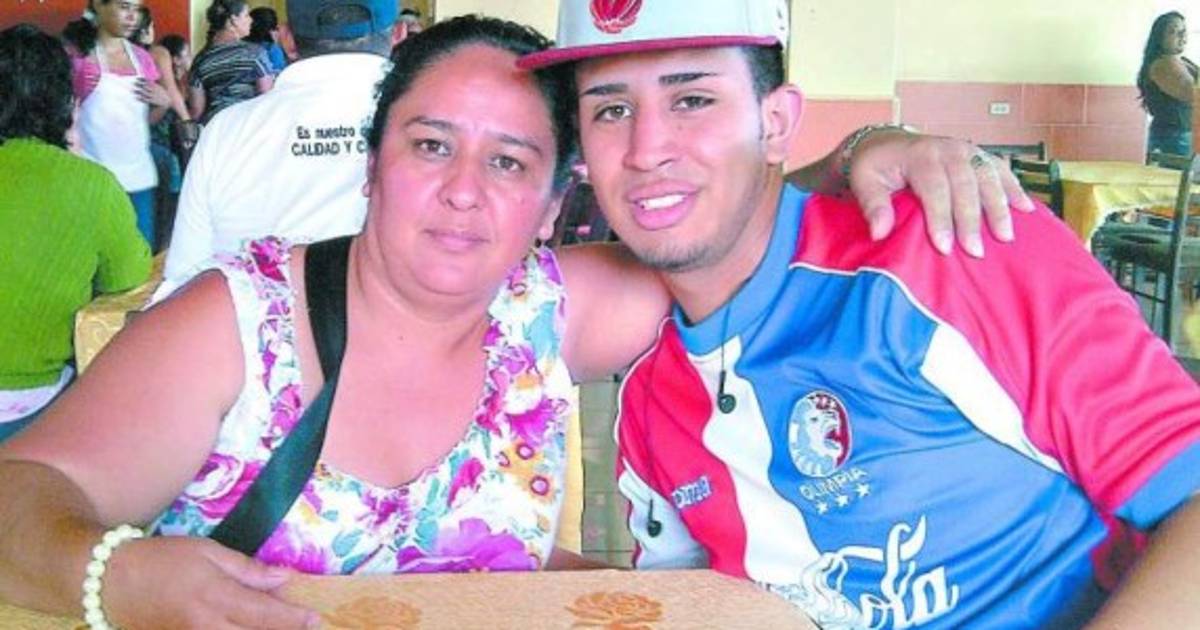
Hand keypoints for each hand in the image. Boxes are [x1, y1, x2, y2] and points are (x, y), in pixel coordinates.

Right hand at [103, 536, 318, 628]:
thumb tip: (284, 579)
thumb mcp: (207, 552)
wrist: (106, 581)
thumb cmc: (161, 558)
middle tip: (306, 628)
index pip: (264, 615)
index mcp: (215, 597)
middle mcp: (205, 626)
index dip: (293, 619)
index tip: (316, 619)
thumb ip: (247, 569)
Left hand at [135, 78, 170, 108]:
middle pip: (145, 86)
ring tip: (132, 90)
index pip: (148, 81)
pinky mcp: (152, 101)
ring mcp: (153, 96)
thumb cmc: (161, 94)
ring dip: (138, 91)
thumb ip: (153, 84)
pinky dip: (140, 98)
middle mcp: (154, 90)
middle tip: (132, 82)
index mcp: (156, 86)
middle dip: (139, 84)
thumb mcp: (159, 87)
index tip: (136, 78)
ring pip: (144, 93)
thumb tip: (148, 78)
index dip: (142, 79)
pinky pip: (145, 99)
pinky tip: (136, 97)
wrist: (167, 102)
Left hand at [849, 131, 1034, 256]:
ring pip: (988, 177)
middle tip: (976, 251)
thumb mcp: (864, 181)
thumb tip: (879, 232)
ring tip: (1005, 236)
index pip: (934, 188)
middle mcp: (947, 149)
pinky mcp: (977, 155)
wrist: (888, 142)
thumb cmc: (875, 166)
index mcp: (920, 155)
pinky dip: (1014, 188)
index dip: (940, 218)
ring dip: (999, 207)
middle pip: (965, 185)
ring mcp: (966, 150)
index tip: (944, 247)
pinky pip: (1000, 170)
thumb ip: (873, 205)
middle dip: (971, 220)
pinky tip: (1026, 209)